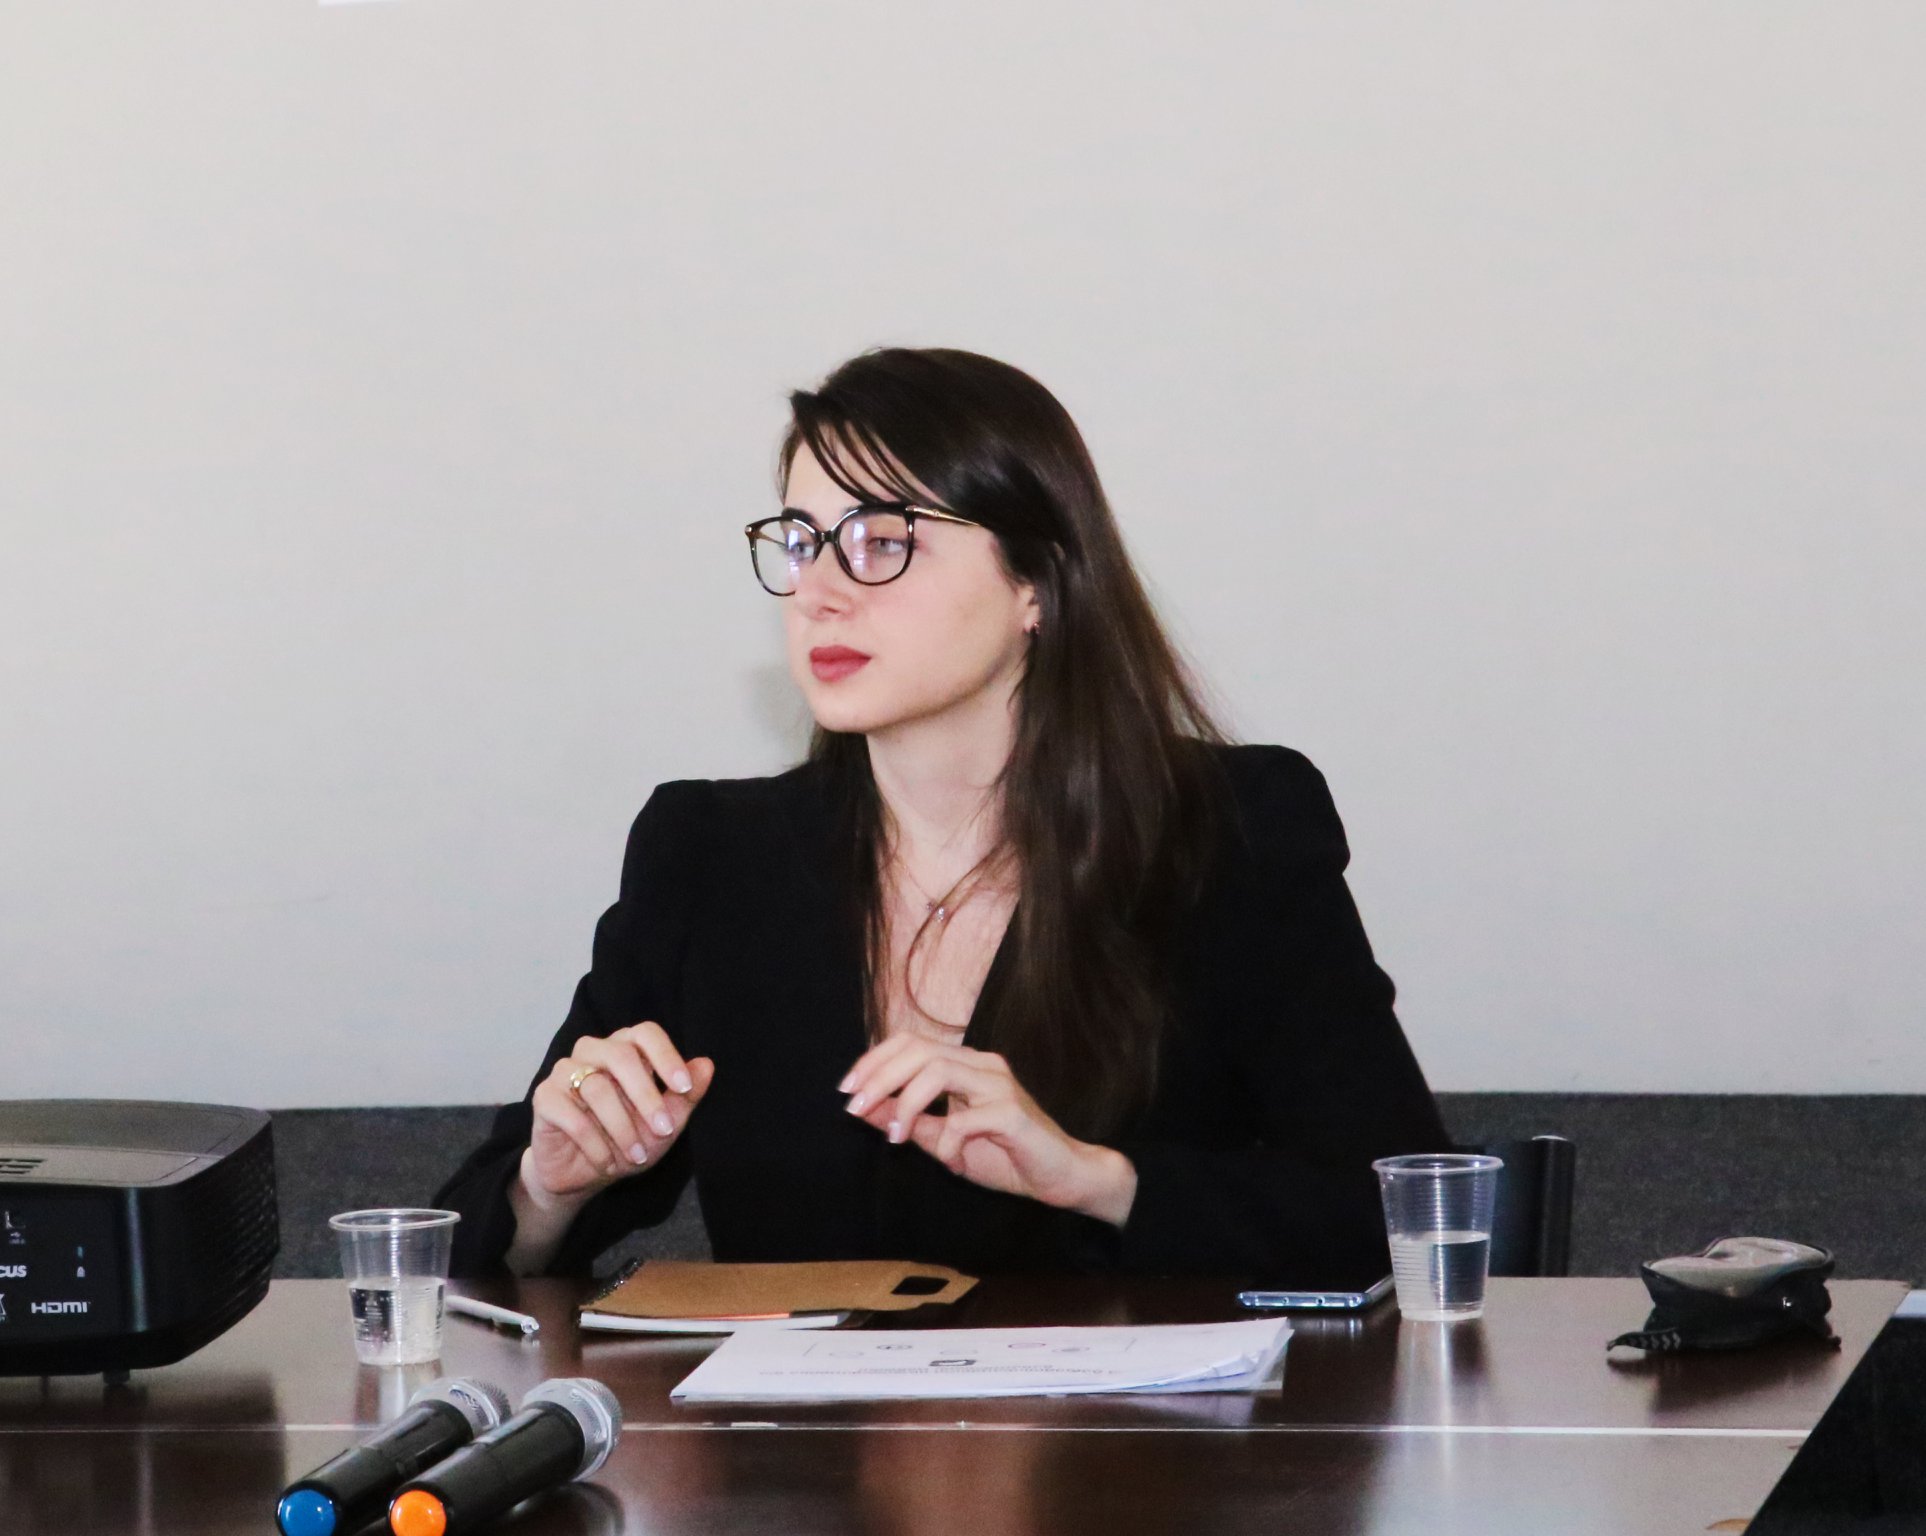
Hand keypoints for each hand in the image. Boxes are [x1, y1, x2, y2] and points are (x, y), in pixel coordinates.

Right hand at [526, 1023, 713, 1202]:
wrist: (584, 1176)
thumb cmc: (627, 1141)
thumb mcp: (665, 1125)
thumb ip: (685, 1096)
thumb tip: (706, 1064)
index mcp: (625, 1049)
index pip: (646, 1033)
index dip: (666, 1056)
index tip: (683, 1088)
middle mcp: (594, 1052)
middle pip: (621, 1056)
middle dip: (647, 1096)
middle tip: (663, 1129)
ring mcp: (565, 1072)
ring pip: (597, 1088)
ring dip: (622, 1128)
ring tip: (636, 1156)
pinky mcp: (544, 1097)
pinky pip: (570, 1115)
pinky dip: (594, 1143)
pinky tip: (607, 1162)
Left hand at [838, 1037, 1137, 1225]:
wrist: (1061, 1178)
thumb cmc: (1006, 1157)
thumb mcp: (945, 1142)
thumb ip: (910, 1123)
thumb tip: (867, 1109)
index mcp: (966, 1065)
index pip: (911, 1042)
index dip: (875, 1060)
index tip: (848, 1089)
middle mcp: (982, 1065)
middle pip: (919, 1049)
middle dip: (880, 1077)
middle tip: (856, 1107)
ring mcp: (1000, 1085)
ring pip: (938, 1071)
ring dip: (906, 1105)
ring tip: (896, 1138)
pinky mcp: (1012, 1112)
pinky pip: (965, 1120)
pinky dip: (948, 1144)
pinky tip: (951, 1162)